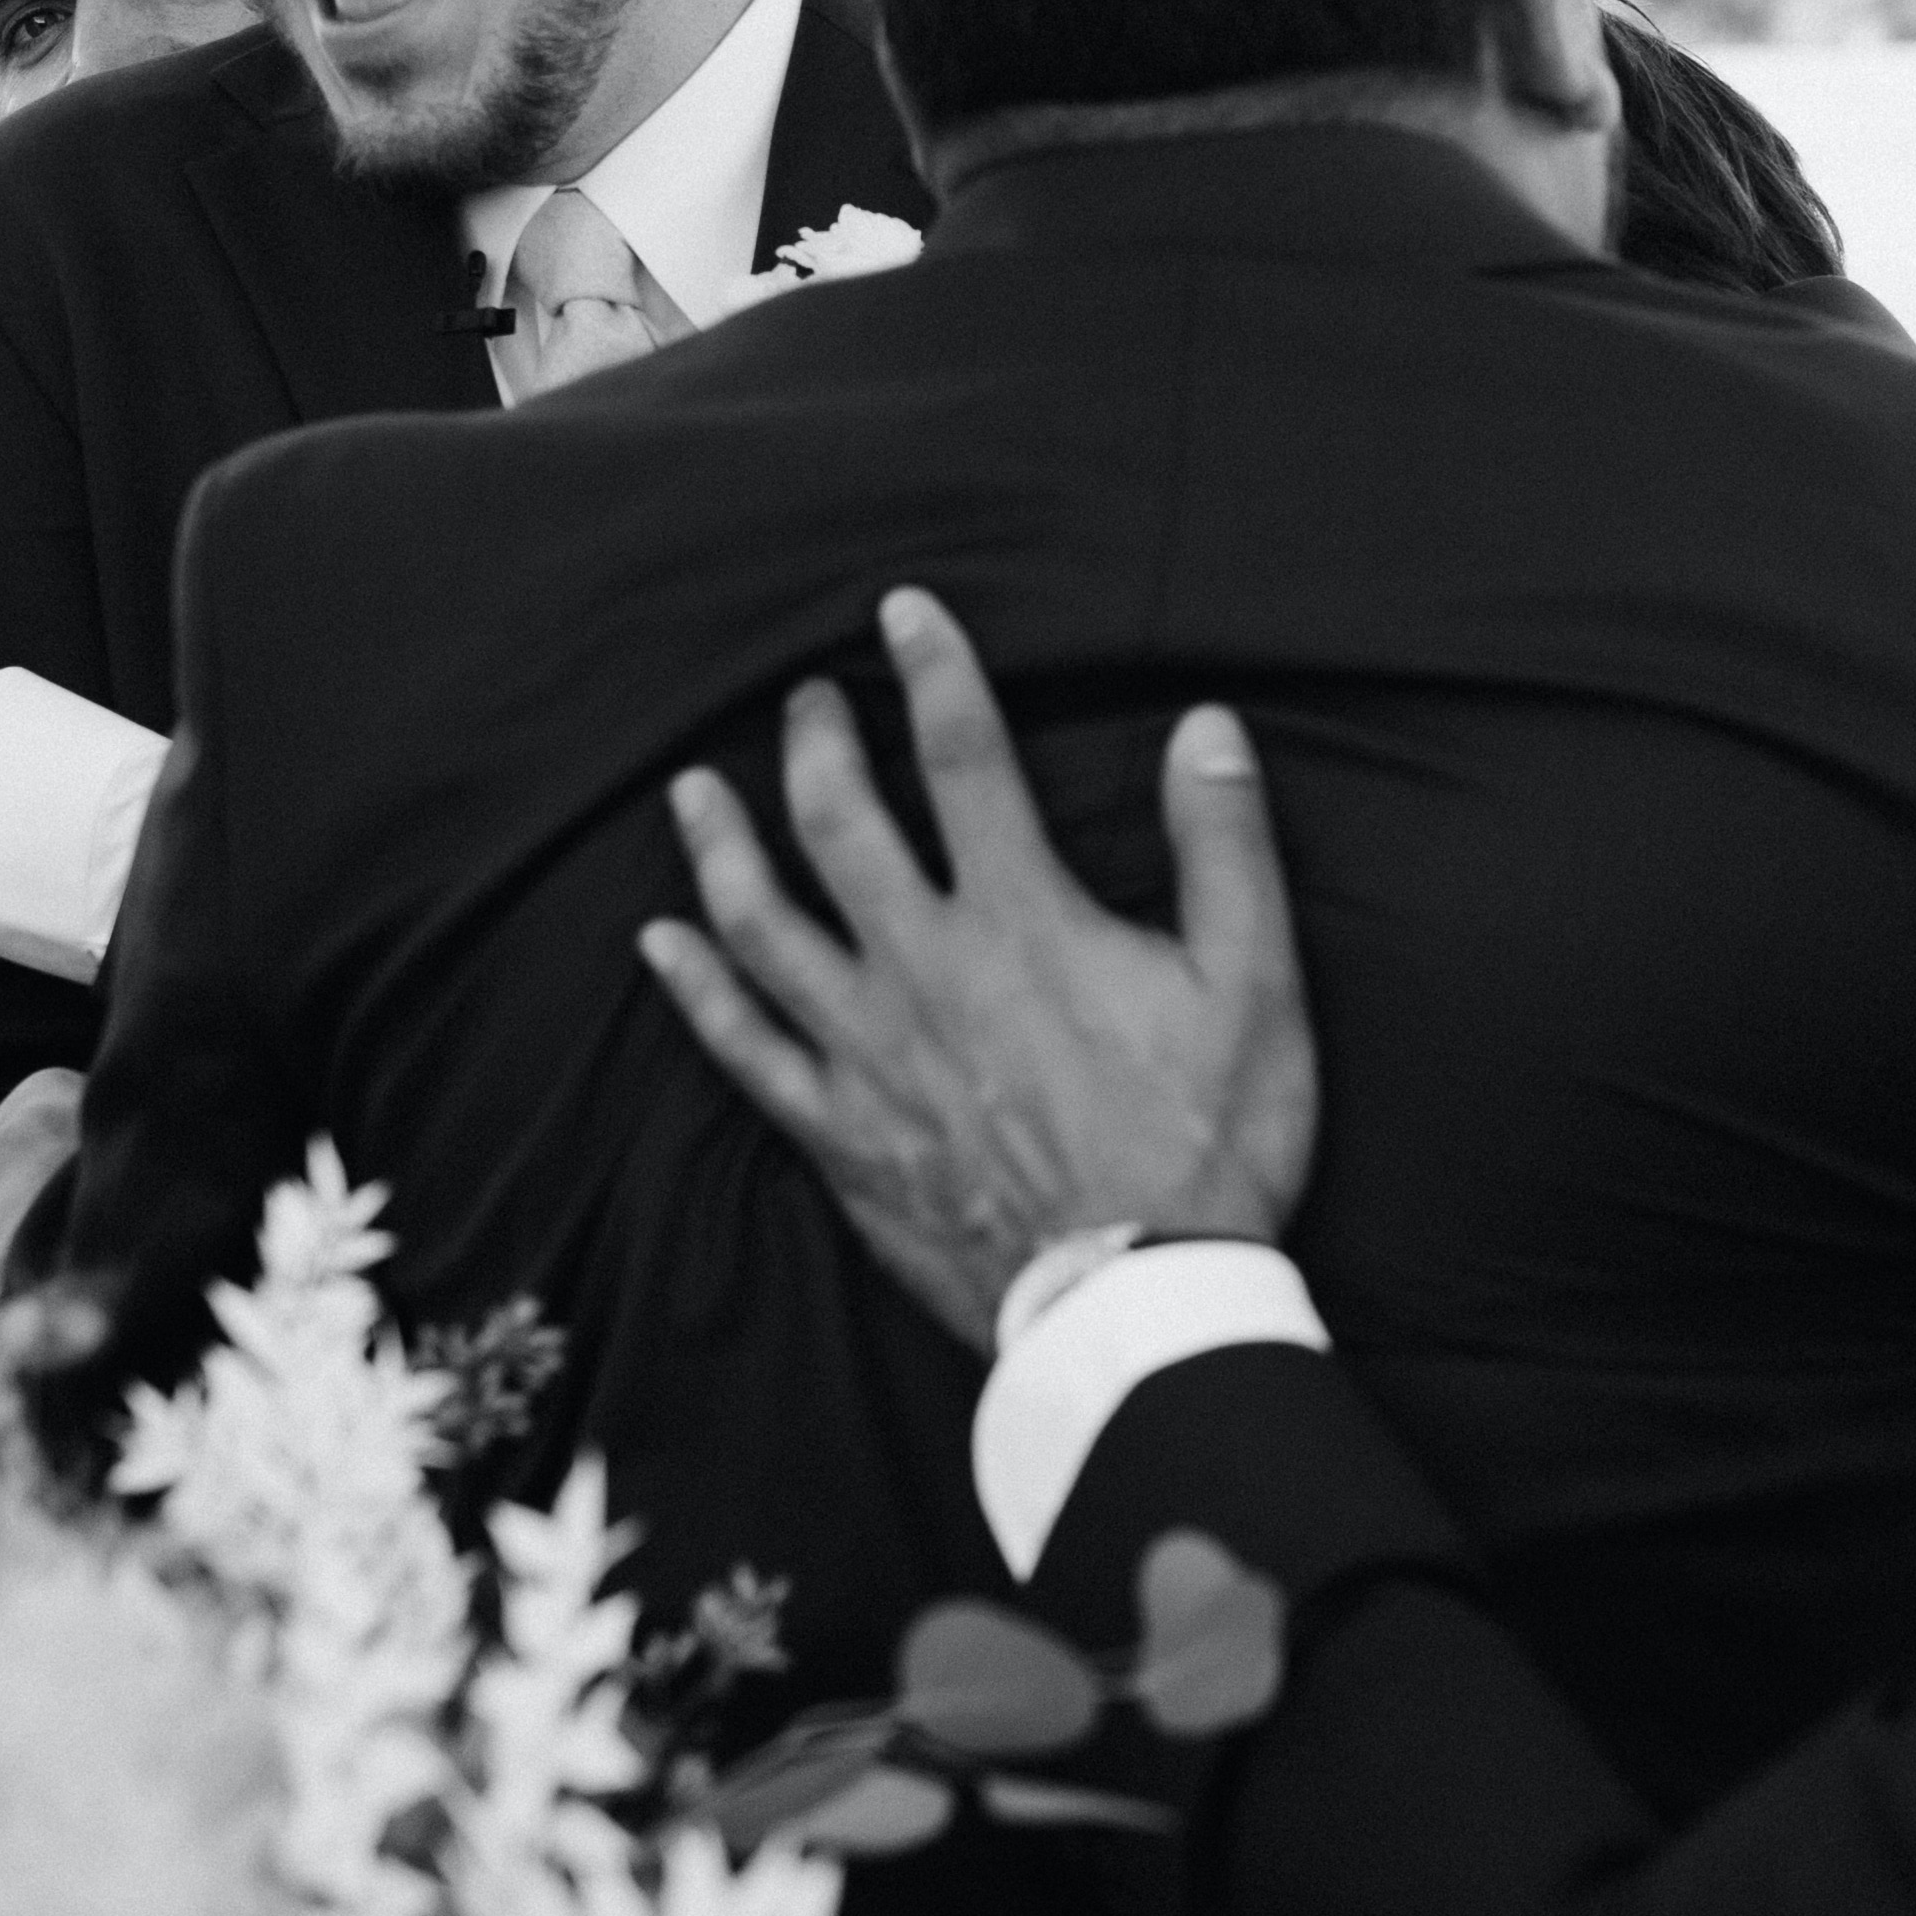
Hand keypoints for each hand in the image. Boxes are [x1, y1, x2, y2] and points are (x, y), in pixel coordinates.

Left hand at [634, 586, 1315, 1351]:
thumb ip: (1226, 852)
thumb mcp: (1255, 991)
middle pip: (840, 824)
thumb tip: (1207, 730)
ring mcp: (868, 1054)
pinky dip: (696, 989)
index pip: (967, 759)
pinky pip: (743, 1048)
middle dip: (816, 743)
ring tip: (694, 792)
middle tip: (805, 699)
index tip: (904, 609)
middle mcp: (925, 970)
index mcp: (1024, 921)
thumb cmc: (1207, 1150)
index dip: (934, 671)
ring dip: (722, 846)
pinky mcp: (838, 1134)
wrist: (1134, 1306)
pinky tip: (661, 944)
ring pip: (762, 924)